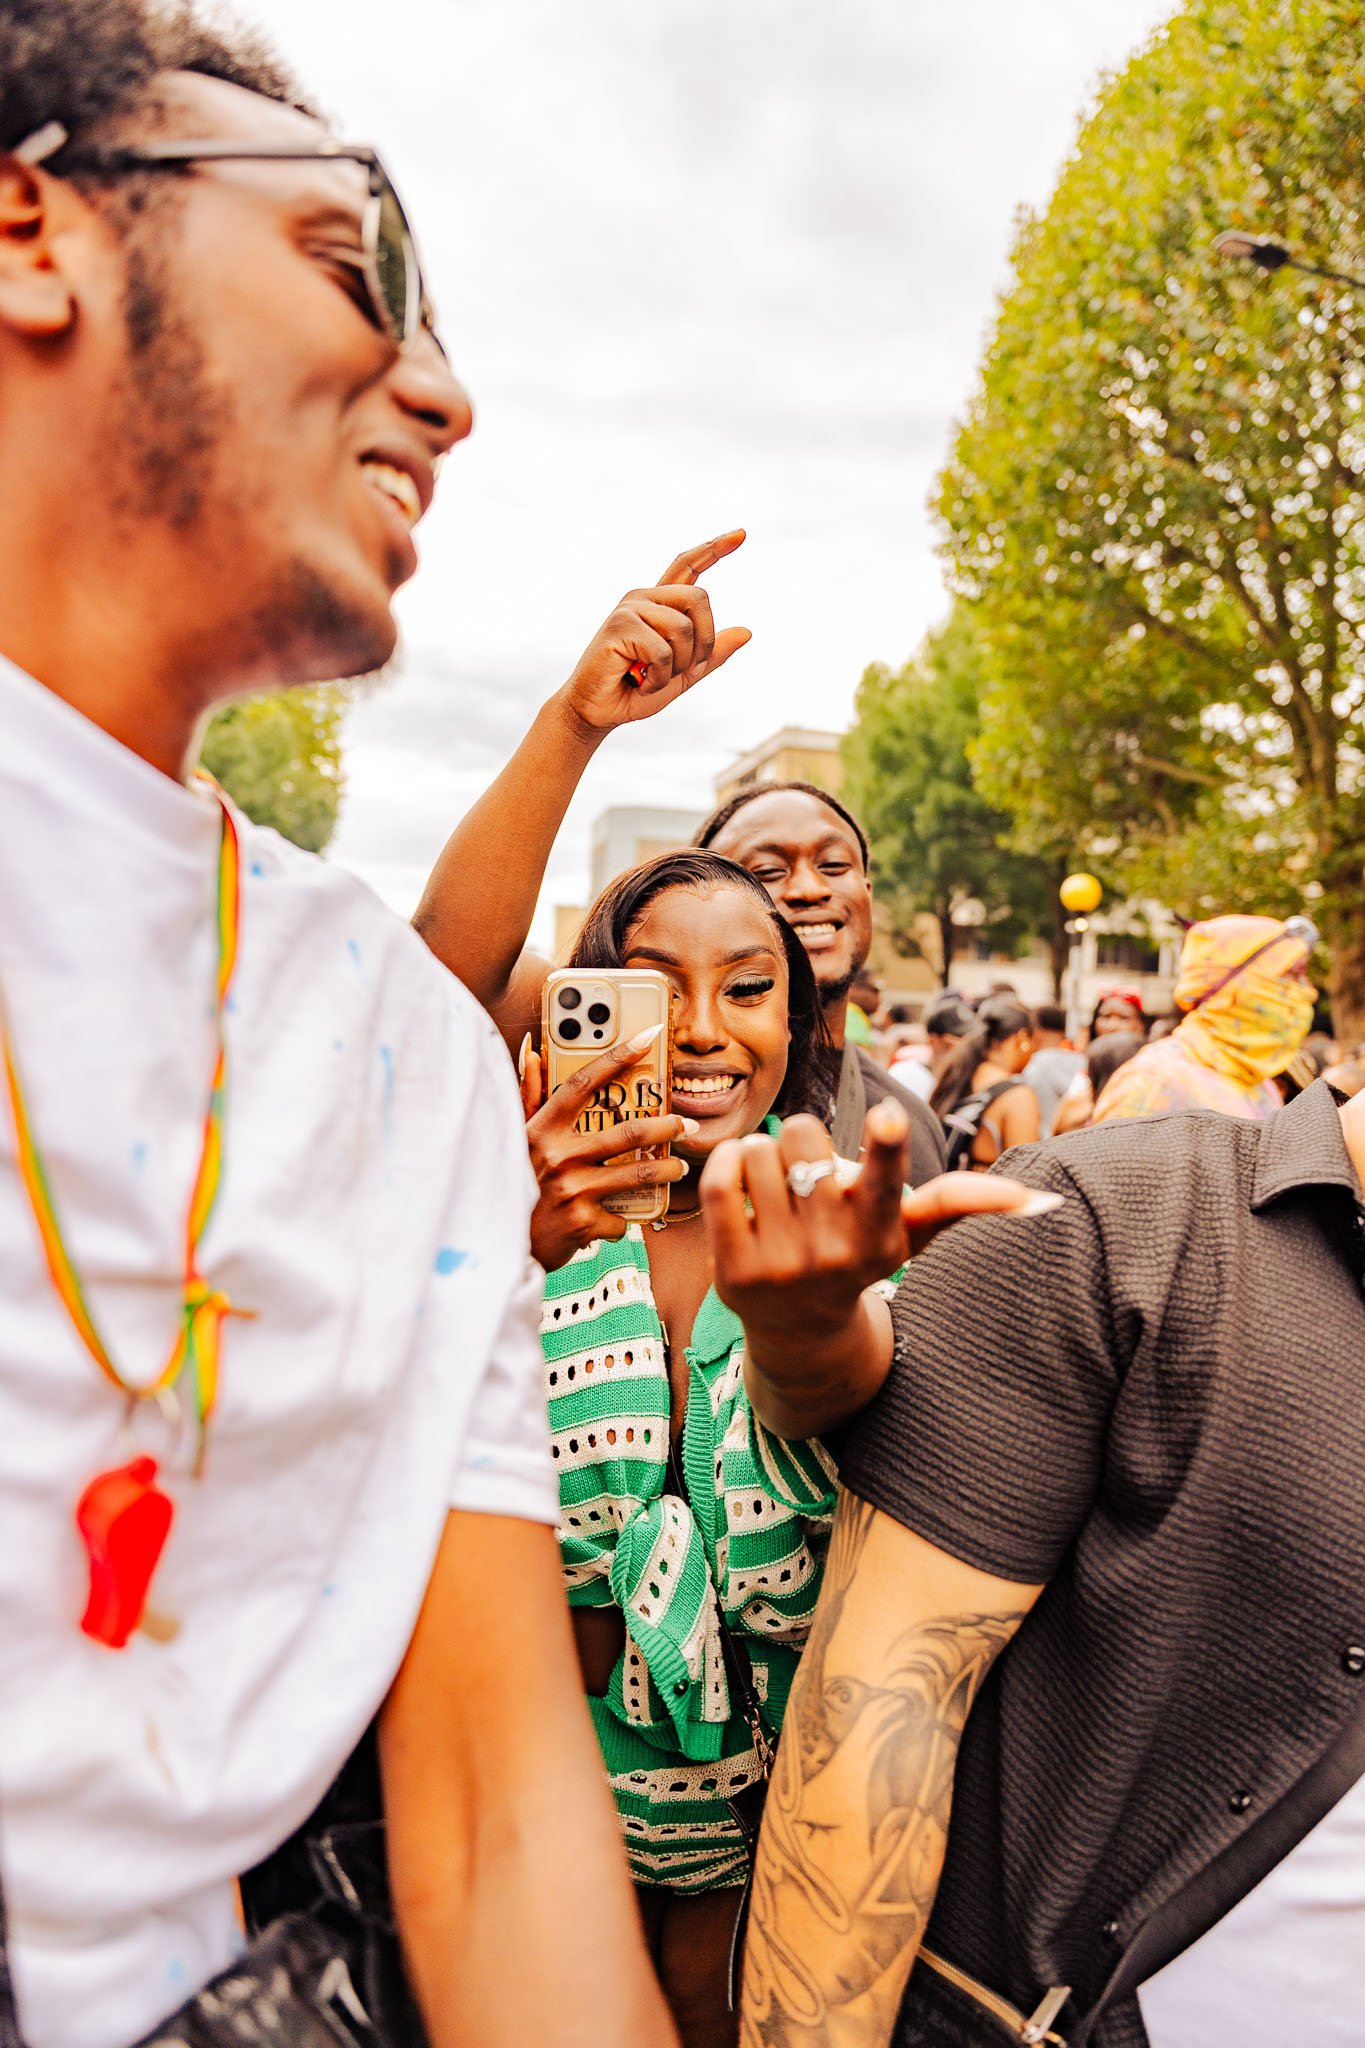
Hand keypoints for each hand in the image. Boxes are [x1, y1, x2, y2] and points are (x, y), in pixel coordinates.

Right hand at [520, 1030, 696, 1269]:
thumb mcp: (515, 1138)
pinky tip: (619, 1218)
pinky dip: (625, 1219)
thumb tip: (533, 1052)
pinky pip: (622, 1217)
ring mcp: (572, 1189)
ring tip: (677, 1168)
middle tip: (684, 1125)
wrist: (501, 1244)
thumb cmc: (513, 1184)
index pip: (583, 1083)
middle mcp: (559, 1155)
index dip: (617, 1057)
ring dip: (667, 1170)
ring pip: (641, 1173)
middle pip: (629, 1131)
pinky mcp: (583, 1222)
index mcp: (543, 1129)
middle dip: (667, 1126)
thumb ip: (528, 1095)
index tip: (646, 1039)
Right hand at [557, 532, 750, 739]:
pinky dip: (658, 677)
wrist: (598, 712)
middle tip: (682, 670)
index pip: (687, 566)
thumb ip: (712, 654)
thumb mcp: (684, 674)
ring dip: (677, 666)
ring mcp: (629, 609)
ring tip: (651, 678)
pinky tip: (640, 682)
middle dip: (703, 642)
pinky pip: (662, 651)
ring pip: (683, 628)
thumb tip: (746, 632)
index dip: (714, 549)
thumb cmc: (636, 692)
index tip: (741, 533)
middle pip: (699, 598)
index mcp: (659, 605)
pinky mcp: (619, 626)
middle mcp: (644, 598)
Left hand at [702, 1101, 1060, 1347]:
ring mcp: (780, 1263)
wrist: (801, 1330)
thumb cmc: (860, 1260)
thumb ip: (964, 1203)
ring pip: (759, 1152)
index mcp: (881, 1235)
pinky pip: (719, 1180)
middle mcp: (833, 1251)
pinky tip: (739, 1177)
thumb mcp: (912, 1234)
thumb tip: (1041, 1199)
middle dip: (804, 1139)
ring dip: (763, 1155)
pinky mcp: (733, 1267)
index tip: (890, 1117)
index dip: (888, 1148)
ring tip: (776, 1189)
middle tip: (808, 1175)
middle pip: (804, 1138)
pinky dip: (725, 1162)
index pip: (886, 1185)